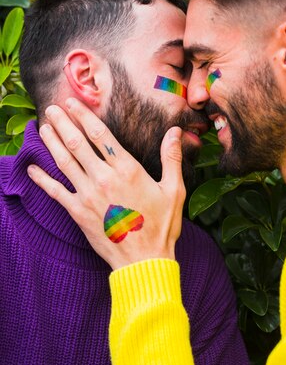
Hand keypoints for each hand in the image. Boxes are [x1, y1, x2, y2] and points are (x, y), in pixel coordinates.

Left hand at [27, 98, 185, 269]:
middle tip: (52, 108)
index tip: (74, 103)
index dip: (85, 116)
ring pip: (65, 162)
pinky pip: (55, 192)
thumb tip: (175, 131)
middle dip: (63, 123)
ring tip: (43, 127)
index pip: (101, 135)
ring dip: (52, 142)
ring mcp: (88, 195)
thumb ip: (171, 158)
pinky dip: (42, 178)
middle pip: (78, 143)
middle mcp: (104, 178)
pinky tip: (32, 167)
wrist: (144, 261)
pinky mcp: (78, 213)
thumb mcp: (174, 190)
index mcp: (127, 169)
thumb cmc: (161, 226)